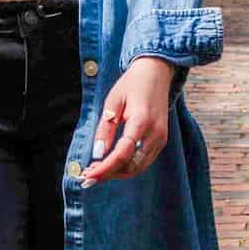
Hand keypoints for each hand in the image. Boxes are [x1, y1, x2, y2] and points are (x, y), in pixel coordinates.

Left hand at [81, 57, 174, 184]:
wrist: (156, 73)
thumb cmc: (132, 85)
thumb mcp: (112, 102)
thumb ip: (105, 128)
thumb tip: (97, 154)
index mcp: (142, 121)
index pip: (122, 154)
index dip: (104, 168)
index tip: (86, 175)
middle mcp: (155, 134)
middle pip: (131, 166)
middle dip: (109, 174)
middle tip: (87, 175)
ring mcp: (161, 139)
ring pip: (138, 167)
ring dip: (117, 173)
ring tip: (97, 171)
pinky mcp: (161, 140)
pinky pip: (143, 161)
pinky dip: (127, 166)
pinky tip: (111, 164)